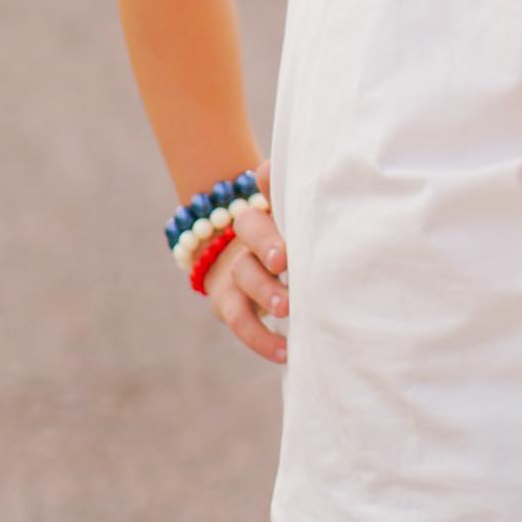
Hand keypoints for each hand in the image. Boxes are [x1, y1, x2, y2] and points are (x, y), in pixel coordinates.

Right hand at [202, 156, 289, 364]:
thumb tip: (286, 171)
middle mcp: (245, 237)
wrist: (251, 256)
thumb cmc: (289, 233)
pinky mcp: (228, 302)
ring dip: (265, 293)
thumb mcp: (293, 214)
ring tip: (288, 308)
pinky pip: (240, 321)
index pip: (260, 202)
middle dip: (266, 247)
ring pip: (243, 277)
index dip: (268, 214)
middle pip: (248, 233)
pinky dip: (261, 338)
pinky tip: (285, 351)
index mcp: (265, 210)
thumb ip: (293, 196)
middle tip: (285, 263)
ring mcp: (234, 270)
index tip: (286, 240)